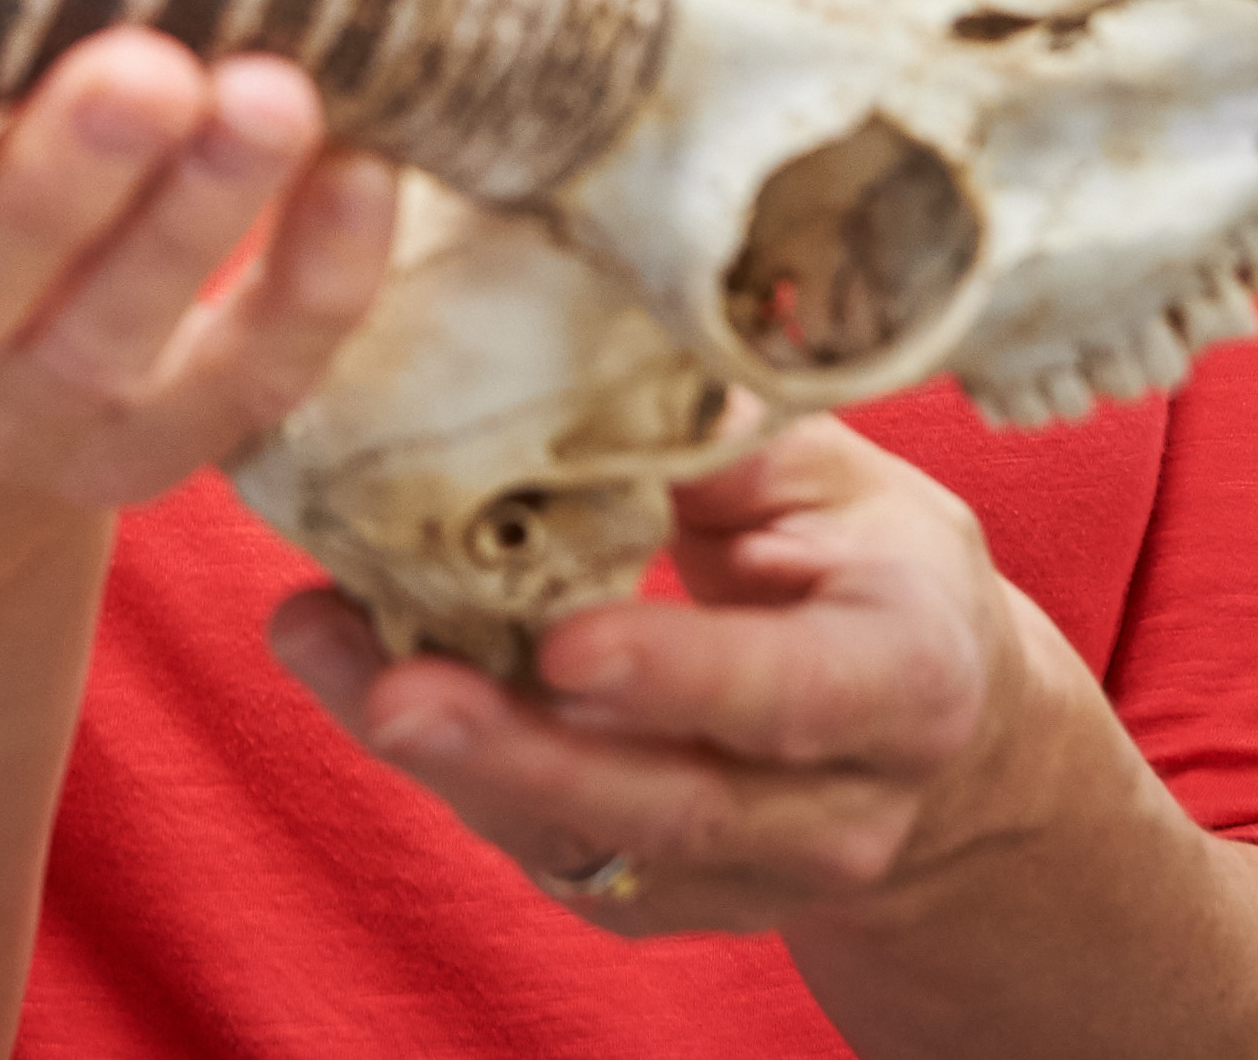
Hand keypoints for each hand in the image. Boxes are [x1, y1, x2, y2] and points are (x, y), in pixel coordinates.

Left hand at [267, 416, 1078, 937]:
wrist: (937, 741)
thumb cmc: (875, 568)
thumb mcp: (843, 482)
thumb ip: (734, 443)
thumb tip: (605, 361)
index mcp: (906, 679)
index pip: (791, 693)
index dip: (679, 677)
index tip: (563, 644)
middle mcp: (836, 808)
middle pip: (666, 799)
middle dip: (516, 752)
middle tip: (390, 692)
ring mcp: (744, 874)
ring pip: (581, 838)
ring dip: (443, 755)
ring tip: (320, 651)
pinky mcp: (658, 896)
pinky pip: (540, 847)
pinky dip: (445, 765)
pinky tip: (351, 673)